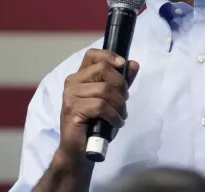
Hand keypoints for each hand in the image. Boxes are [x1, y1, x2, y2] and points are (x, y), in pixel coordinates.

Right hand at [57, 49, 139, 164]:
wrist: (79, 150)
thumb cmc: (95, 124)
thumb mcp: (112, 100)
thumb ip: (121, 82)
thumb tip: (133, 64)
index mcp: (80, 76)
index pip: (92, 54)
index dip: (109, 56)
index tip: (122, 65)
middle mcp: (73, 82)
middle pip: (104, 69)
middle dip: (120, 86)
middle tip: (123, 101)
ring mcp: (71, 96)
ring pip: (105, 90)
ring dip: (119, 105)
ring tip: (119, 116)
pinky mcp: (73, 110)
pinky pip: (101, 106)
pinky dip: (114, 116)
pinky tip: (115, 123)